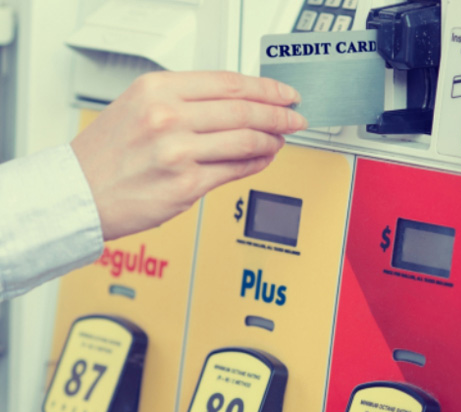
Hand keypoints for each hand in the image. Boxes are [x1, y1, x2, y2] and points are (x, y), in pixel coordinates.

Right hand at [71, 71, 306, 239]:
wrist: (78, 193)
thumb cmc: (107, 153)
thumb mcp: (138, 105)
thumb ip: (186, 100)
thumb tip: (237, 101)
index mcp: (157, 90)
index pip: (229, 83)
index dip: (266, 88)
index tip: (285, 93)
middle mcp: (167, 117)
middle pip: (244, 110)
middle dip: (279, 114)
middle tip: (295, 117)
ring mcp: (178, 153)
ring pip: (246, 140)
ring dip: (272, 140)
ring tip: (281, 139)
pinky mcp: (186, 186)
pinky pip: (235, 170)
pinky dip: (257, 163)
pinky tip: (264, 158)